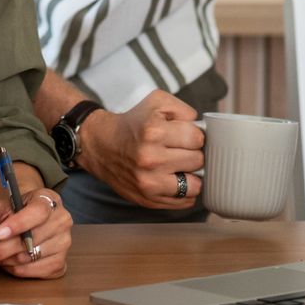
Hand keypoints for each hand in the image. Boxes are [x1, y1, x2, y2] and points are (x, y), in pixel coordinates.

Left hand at [0, 186, 71, 278]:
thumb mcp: (1, 206)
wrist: (31, 220)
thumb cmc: (17, 212)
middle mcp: (62, 221)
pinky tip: (7, 264)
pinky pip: (36, 272)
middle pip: (32, 239)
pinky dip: (18, 270)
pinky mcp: (61, 263)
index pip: (38, 212)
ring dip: (7, 261)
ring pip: (31, 257)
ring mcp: (64, 244)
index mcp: (49, 200)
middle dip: (2, 250)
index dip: (18, 224)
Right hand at [79, 89, 204, 208]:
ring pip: (195, 186)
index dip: (194, 135)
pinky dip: (184, 191)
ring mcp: (148, 183)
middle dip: (192, 153)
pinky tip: (173, 179)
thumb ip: (184, 110)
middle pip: (198, 161)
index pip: (197, 139)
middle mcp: (150, 159)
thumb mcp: (156, 102)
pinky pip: (183, 202)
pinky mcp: (147, 200)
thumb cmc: (133, 124)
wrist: (101, 146)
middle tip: (179, 150)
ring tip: (179, 166)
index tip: (184, 135)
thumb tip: (203, 129)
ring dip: (191, 175)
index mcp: (153, 132)